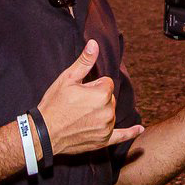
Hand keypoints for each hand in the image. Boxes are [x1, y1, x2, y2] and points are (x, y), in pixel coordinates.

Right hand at [38, 40, 142, 154]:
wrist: (44, 133)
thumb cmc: (54, 104)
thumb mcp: (67, 79)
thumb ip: (85, 62)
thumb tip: (94, 44)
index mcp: (102, 94)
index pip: (106, 83)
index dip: (92, 86)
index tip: (79, 92)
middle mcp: (108, 112)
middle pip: (109, 98)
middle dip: (97, 98)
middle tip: (77, 105)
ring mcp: (107, 128)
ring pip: (110, 112)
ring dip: (100, 112)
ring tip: (80, 117)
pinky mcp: (103, 141)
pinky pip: (121, 136)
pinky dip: (130, 132)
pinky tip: (139, 129)